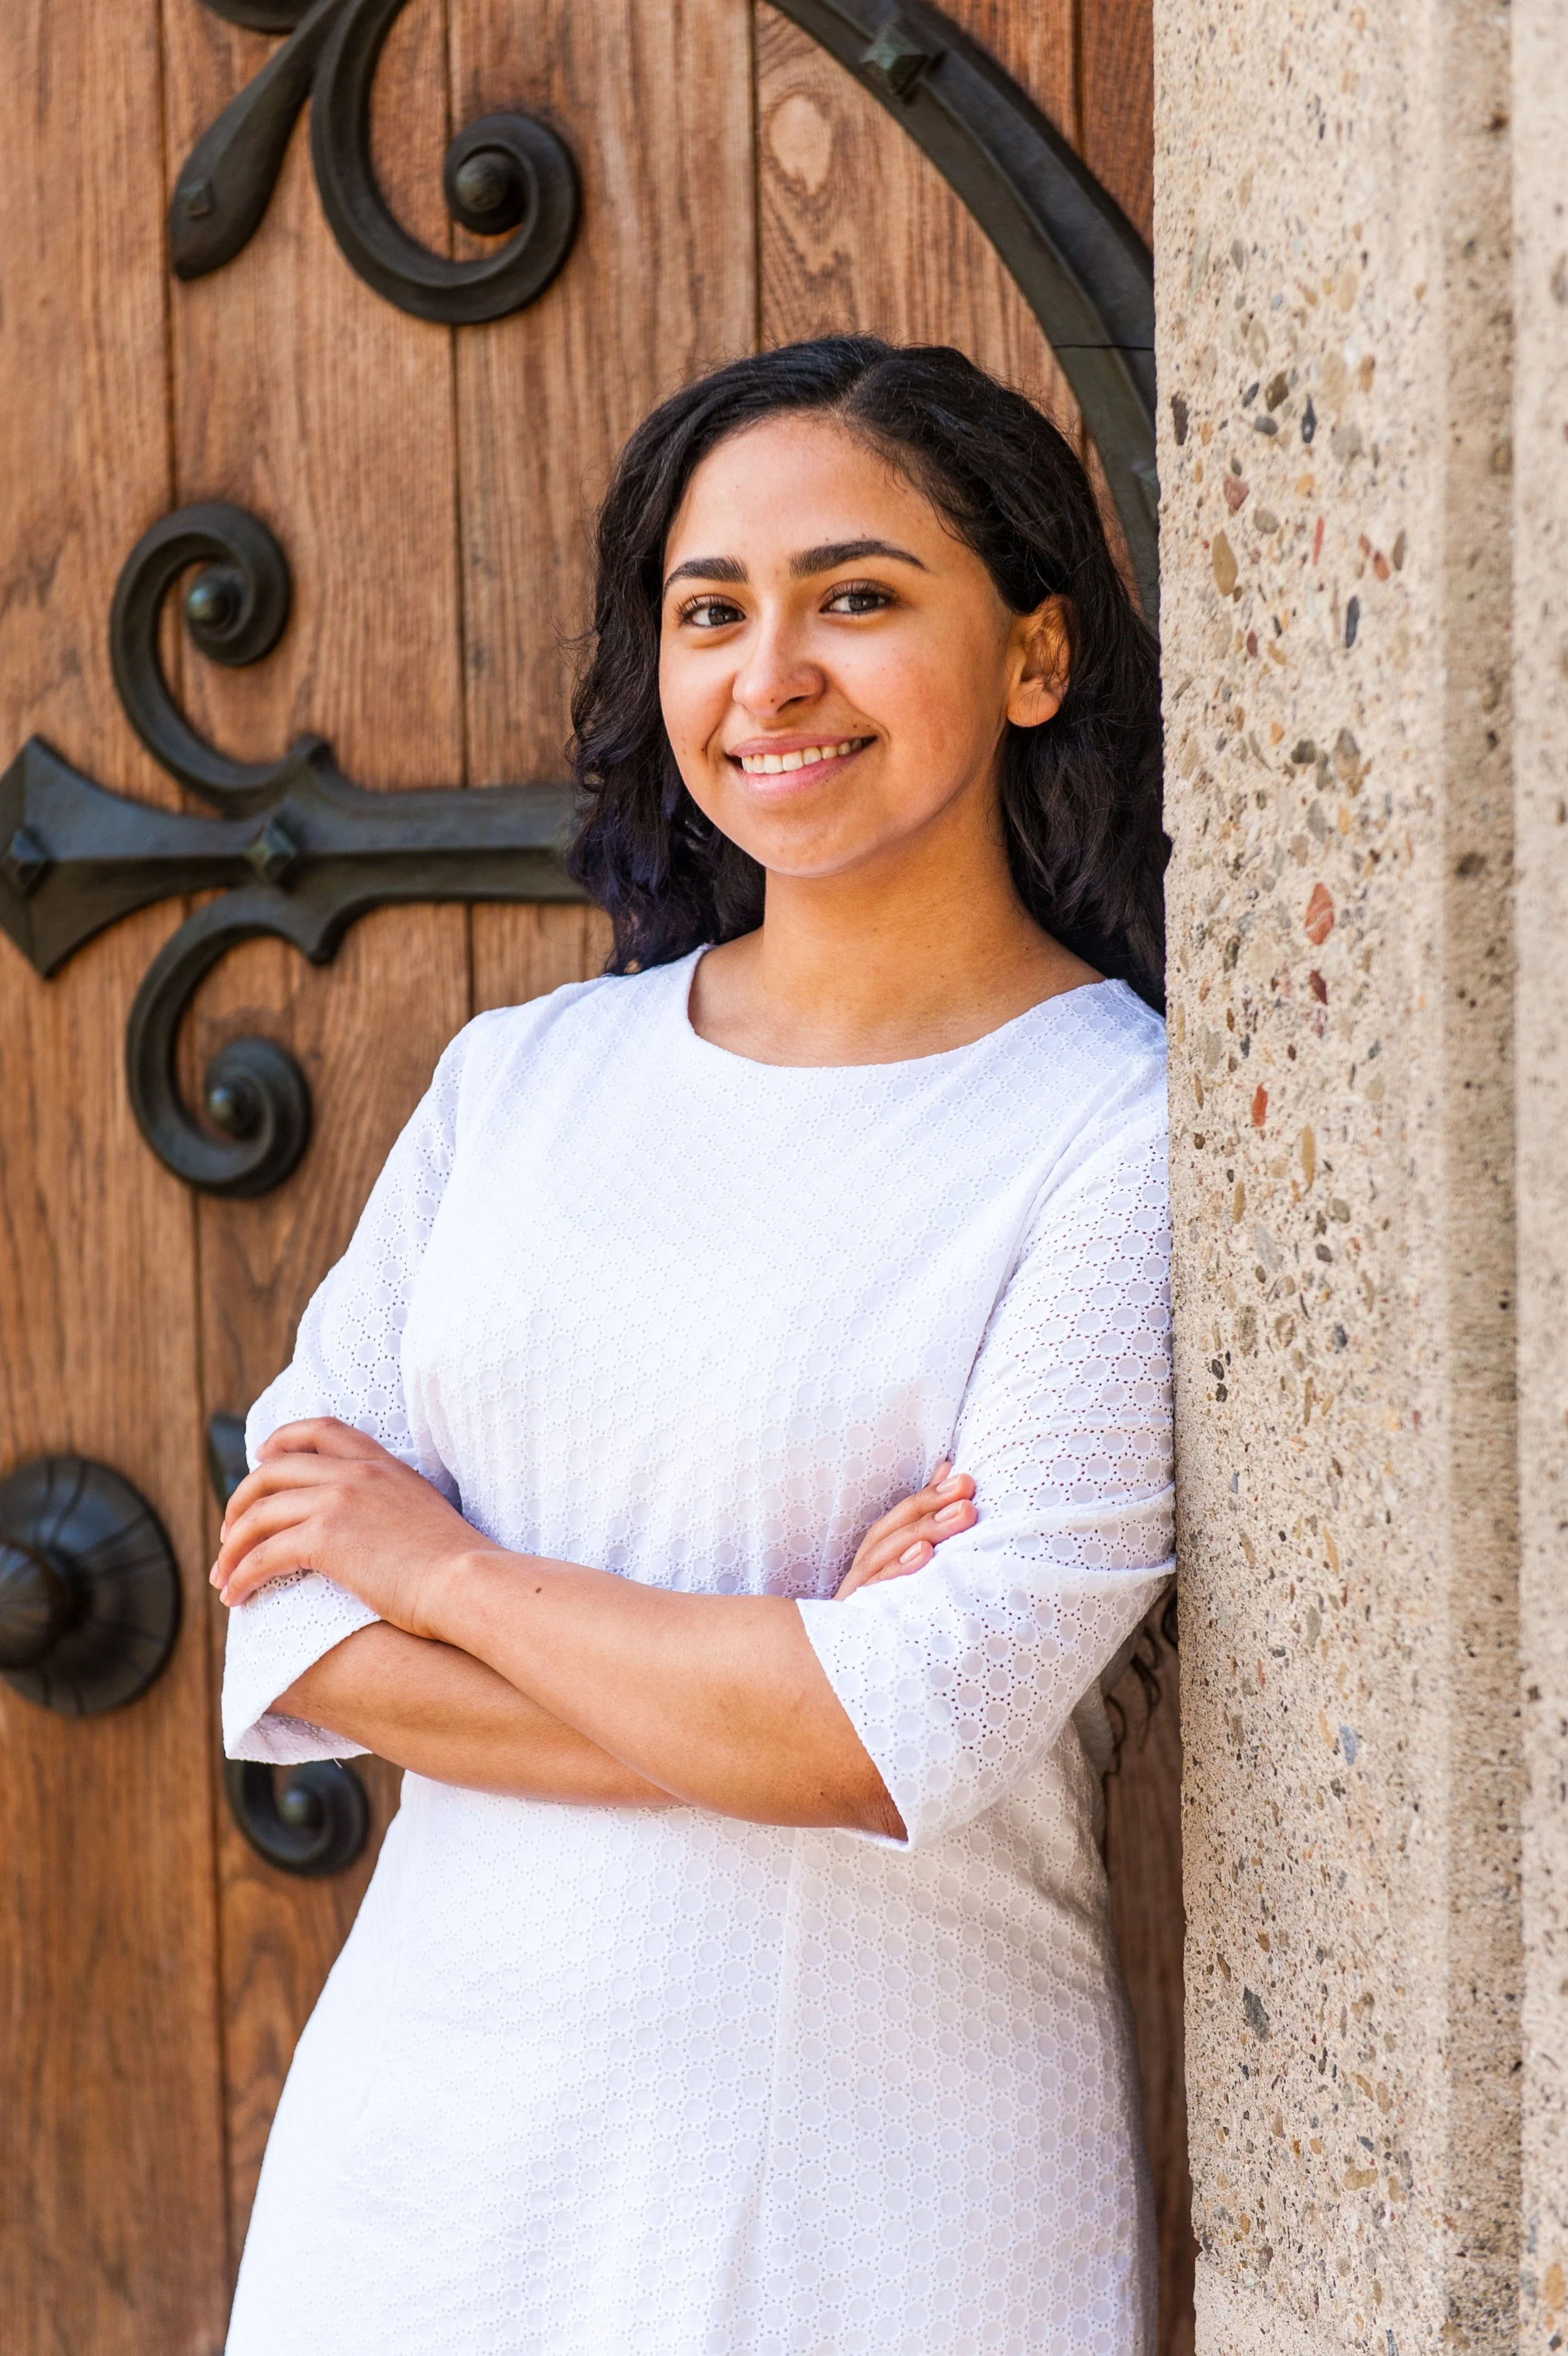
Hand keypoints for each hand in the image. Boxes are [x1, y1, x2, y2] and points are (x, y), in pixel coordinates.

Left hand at [210, 1417, 503, 1638]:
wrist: (467, 1583)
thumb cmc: (456, 1565)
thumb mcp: (424, 1512)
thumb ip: (391, 1502)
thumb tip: (370, 1526)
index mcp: (383, 1464)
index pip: (322, 1430)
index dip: (283, 1438)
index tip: (261, 1457)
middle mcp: (356, 1473)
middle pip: (274, 1470)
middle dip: (241, 1500)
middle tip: (229, 1532)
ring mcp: (338, 1501)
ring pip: (260, 1515)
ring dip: (232, 1547)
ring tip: (222, 1576)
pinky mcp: (325, 1538)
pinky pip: (263, 1554)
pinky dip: (241, 1575)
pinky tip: (235, 1597)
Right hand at [833, 1461, 976, 1601]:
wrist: (847, 1669)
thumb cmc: (888, 1605)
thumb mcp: (907, 1563)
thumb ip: (926, 1515)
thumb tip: (948, 1468)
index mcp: (879, 1550)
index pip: (904, 1514)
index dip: (932, 1494)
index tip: (964, 1480)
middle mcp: (866, 1563)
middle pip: (897, 1527)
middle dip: (934, 1505)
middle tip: (967, 1490)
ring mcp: (860, 1587)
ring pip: (888, 1551)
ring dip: (927, 1530)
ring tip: (961, 1514)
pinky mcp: (858, 1610)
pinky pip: (878, 1586)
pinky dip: (901, 1568)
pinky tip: (925, 1554)